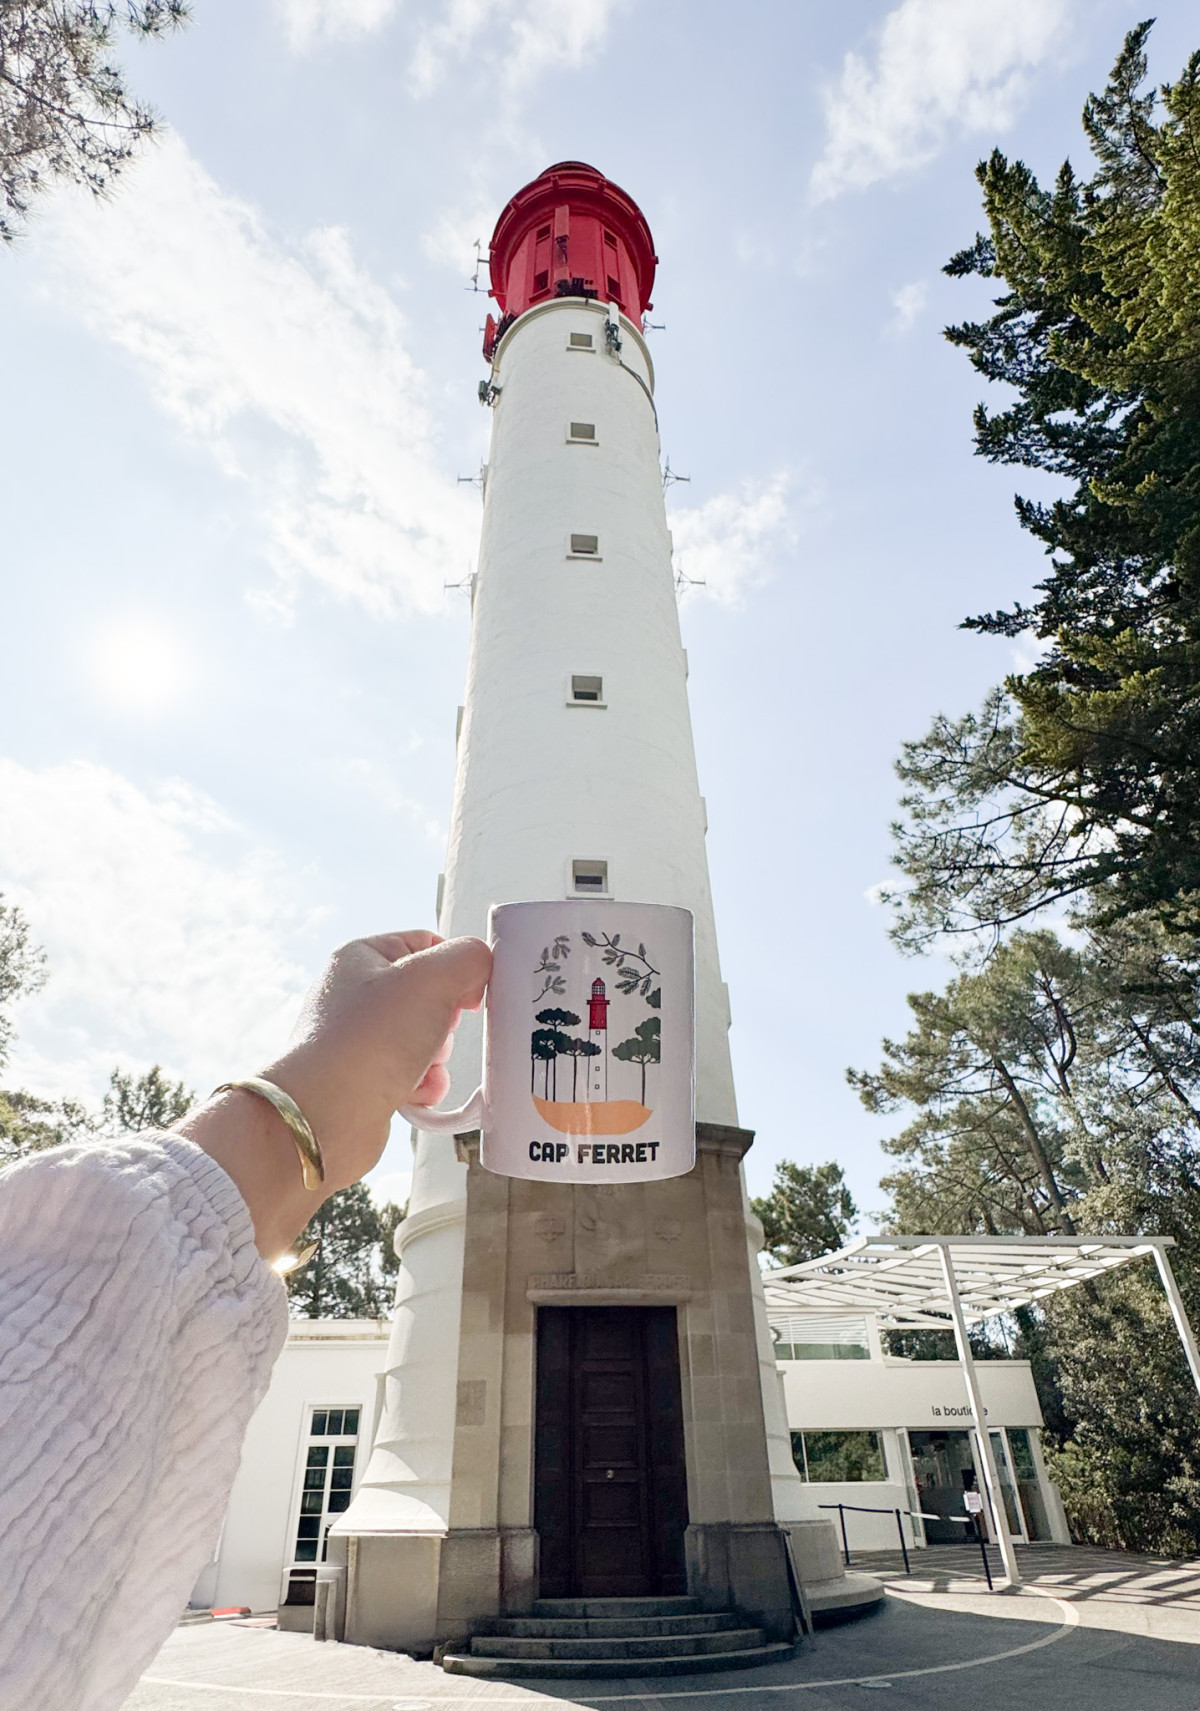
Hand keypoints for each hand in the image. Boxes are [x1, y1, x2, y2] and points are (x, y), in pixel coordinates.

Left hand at [179, 931, 490, 1258]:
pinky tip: (417, 1091)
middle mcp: (354, 995)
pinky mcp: (364, 1080)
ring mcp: (357, 1039)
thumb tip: (479, 965)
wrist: (325, 1117)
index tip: (472, 990)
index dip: (456, 965)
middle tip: (438, 1029)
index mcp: (361, 957)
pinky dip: (424, 1084)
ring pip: (424, 1038)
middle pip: (429, 995)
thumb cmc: (369, 1040)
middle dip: (446, 1019)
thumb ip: (468, 959)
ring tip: (422, 1066)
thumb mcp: (431, 979)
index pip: (424, 943)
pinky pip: (412, 1075)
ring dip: (437, 1056)